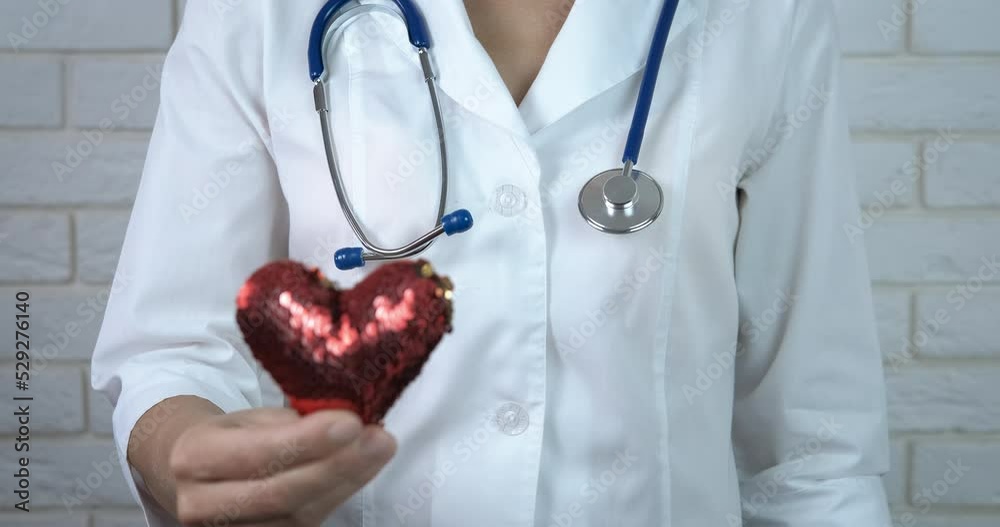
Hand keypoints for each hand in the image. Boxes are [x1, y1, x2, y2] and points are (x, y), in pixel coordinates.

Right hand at [169, 407, 394, 525]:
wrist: (197, 475)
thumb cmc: (233, 438)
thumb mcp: (250, 418)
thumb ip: (290, 422)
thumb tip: (346, 419)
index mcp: (195, 456)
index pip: (257, 452)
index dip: (307, 441)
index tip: (351, 423)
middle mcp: (202, 503)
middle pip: (280, 492)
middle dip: (337, 465)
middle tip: (380, 440)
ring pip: (297, 515)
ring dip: (346, 482)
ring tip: (378, 452)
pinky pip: (303, 526)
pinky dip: (337, 497)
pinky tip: (360, 473)